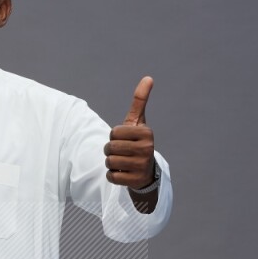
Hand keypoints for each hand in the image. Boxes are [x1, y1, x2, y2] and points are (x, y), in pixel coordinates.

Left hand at [104, 76, 156, 190]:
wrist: (145, 171)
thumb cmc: (137, 142)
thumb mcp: (138, 122)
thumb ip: (140, 101)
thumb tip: (148, 77)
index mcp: (146, 133)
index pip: (114, 133)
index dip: (114, 137)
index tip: (124, 140)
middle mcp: (147, 149)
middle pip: (110, 148)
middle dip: (110, 151)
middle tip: (121, 153)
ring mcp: (142, 166)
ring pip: (109, 162)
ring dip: (111, 163)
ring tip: (122, 163)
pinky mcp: (135, 181)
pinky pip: (111, 177)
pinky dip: (113, 176)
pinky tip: (123, 173)